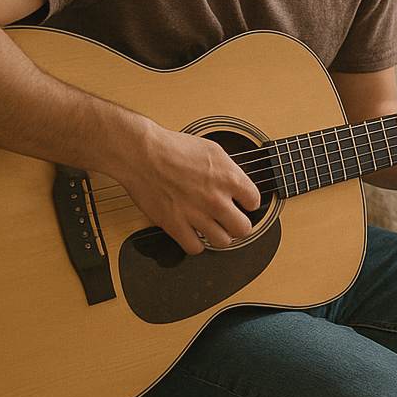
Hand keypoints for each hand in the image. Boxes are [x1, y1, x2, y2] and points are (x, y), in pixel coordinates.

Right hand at [117, 123, 261, 254]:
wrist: (143, 154)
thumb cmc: (174, 148)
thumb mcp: (213, 151)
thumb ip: (229, 171)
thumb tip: (237, 184)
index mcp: (229, 178)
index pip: (254, 202)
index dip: (248, 202)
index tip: (243, 203)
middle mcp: (216, 199)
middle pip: (243, 228)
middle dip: (239, 224)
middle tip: (232, 220)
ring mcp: (196, 215)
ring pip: (222, 242)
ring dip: (220, 236)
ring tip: (214, 228)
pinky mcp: (175, 225)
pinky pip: (195, 248)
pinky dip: (196, 244)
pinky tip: (194, 234)